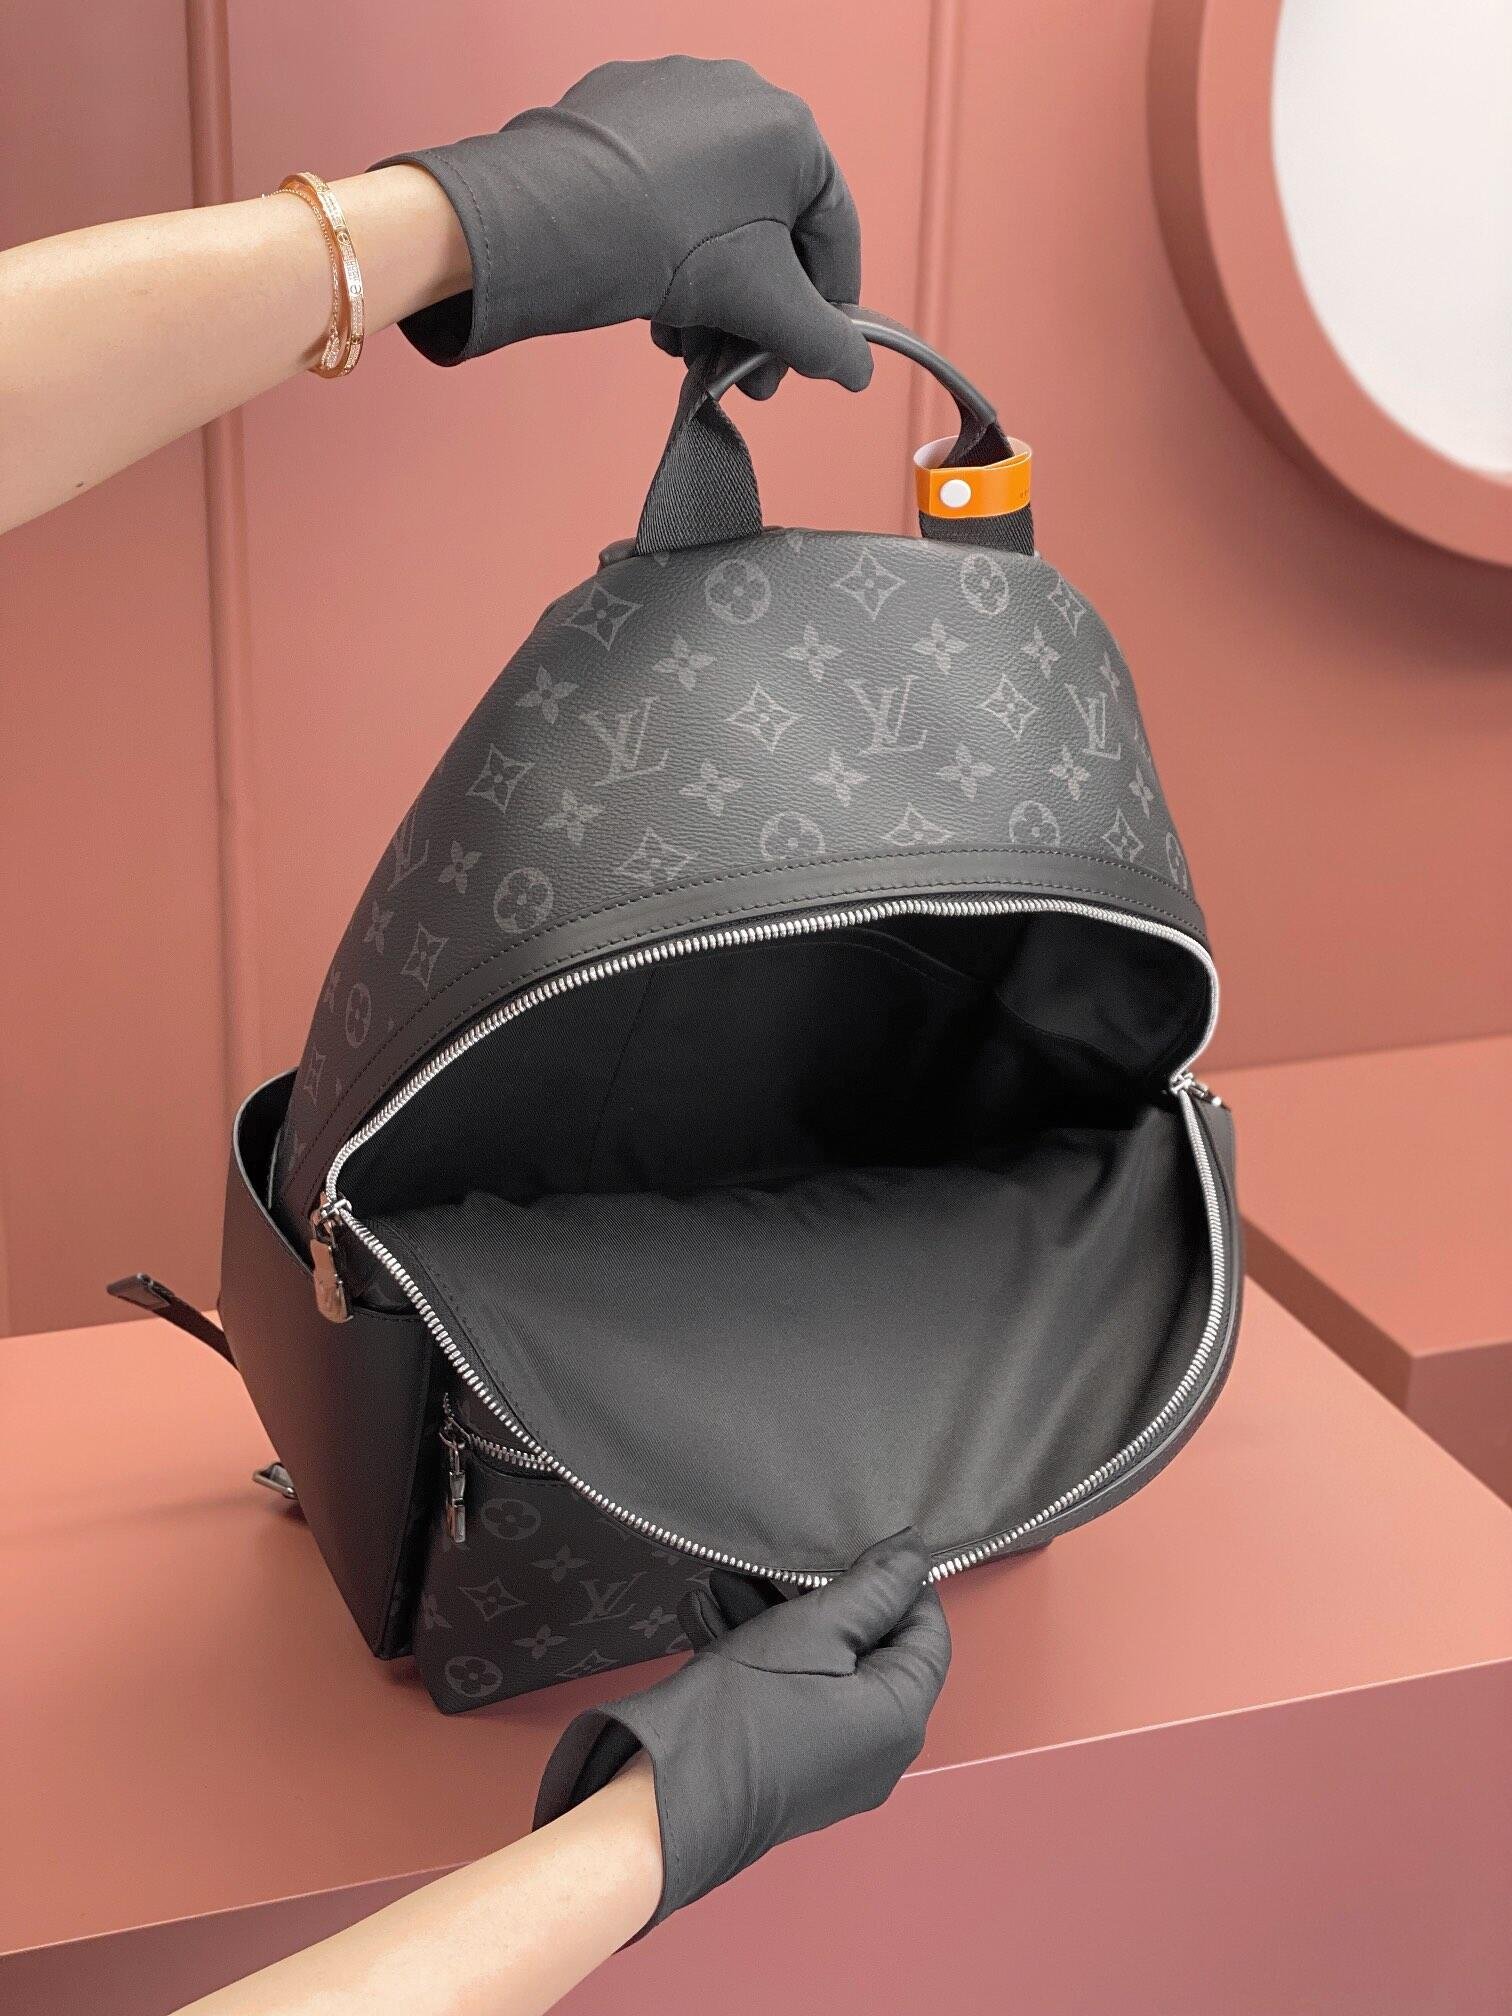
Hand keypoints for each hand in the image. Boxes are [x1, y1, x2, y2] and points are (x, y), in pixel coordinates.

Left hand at [382, 56, 871, 397]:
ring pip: (714, 217)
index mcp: (791, 129)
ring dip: (711, 296)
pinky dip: (667, 252)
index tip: (808, 357)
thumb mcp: (762, 305)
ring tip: (687, 349)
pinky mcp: (614, 111)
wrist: (550, 217)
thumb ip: (822, 342)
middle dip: (757, 314)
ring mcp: (671, 96)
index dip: (829, 308)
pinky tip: (652, 306)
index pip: (834, 232)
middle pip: (768, 231)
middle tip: (743, 372)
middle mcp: (738, 95)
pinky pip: (663, 193)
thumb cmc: (665, 242)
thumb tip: (854, 370)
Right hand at [533, 1529, 950, 1929]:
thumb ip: (874, 1587)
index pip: (928, 1632)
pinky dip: (760, 1656)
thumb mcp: (813, 1628)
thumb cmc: (742, 1716)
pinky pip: (791, 1695)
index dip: (900, 1581)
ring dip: (779, 1618)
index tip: (862, 1542)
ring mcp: (834, 1762)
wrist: (663, 1803)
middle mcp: (878, 1749)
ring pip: (820, 1667)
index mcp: (900, 1717)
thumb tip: (915, 1554)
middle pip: (870, 1648)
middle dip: (822, 1594)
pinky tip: (710, 1614)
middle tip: (788, 1558)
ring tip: (729, 1580)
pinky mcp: (791, 1766)